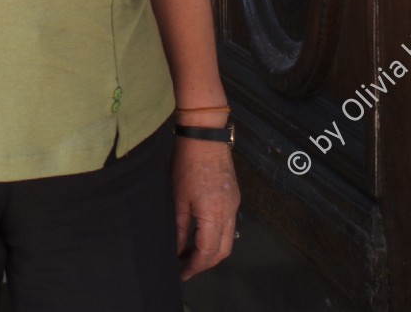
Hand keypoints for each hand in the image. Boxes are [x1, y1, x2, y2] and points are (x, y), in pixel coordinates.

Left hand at [173, 135, 239, 278]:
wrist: (205, 137)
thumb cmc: (188, 163)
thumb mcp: (178, 198)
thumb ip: (180, 227)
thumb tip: (176, 249)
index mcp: (215, 214)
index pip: (207, 252)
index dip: (194, 266)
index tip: (181, 273)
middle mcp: (230, 213)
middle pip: (222, 251)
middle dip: (205, 263)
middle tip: (186, 267)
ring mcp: (234, 205)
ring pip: (228, 240)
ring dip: (211, 251)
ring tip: (190, 253)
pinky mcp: (233, 197)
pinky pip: (229, 226)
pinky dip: (216, 236)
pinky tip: (200, 234)